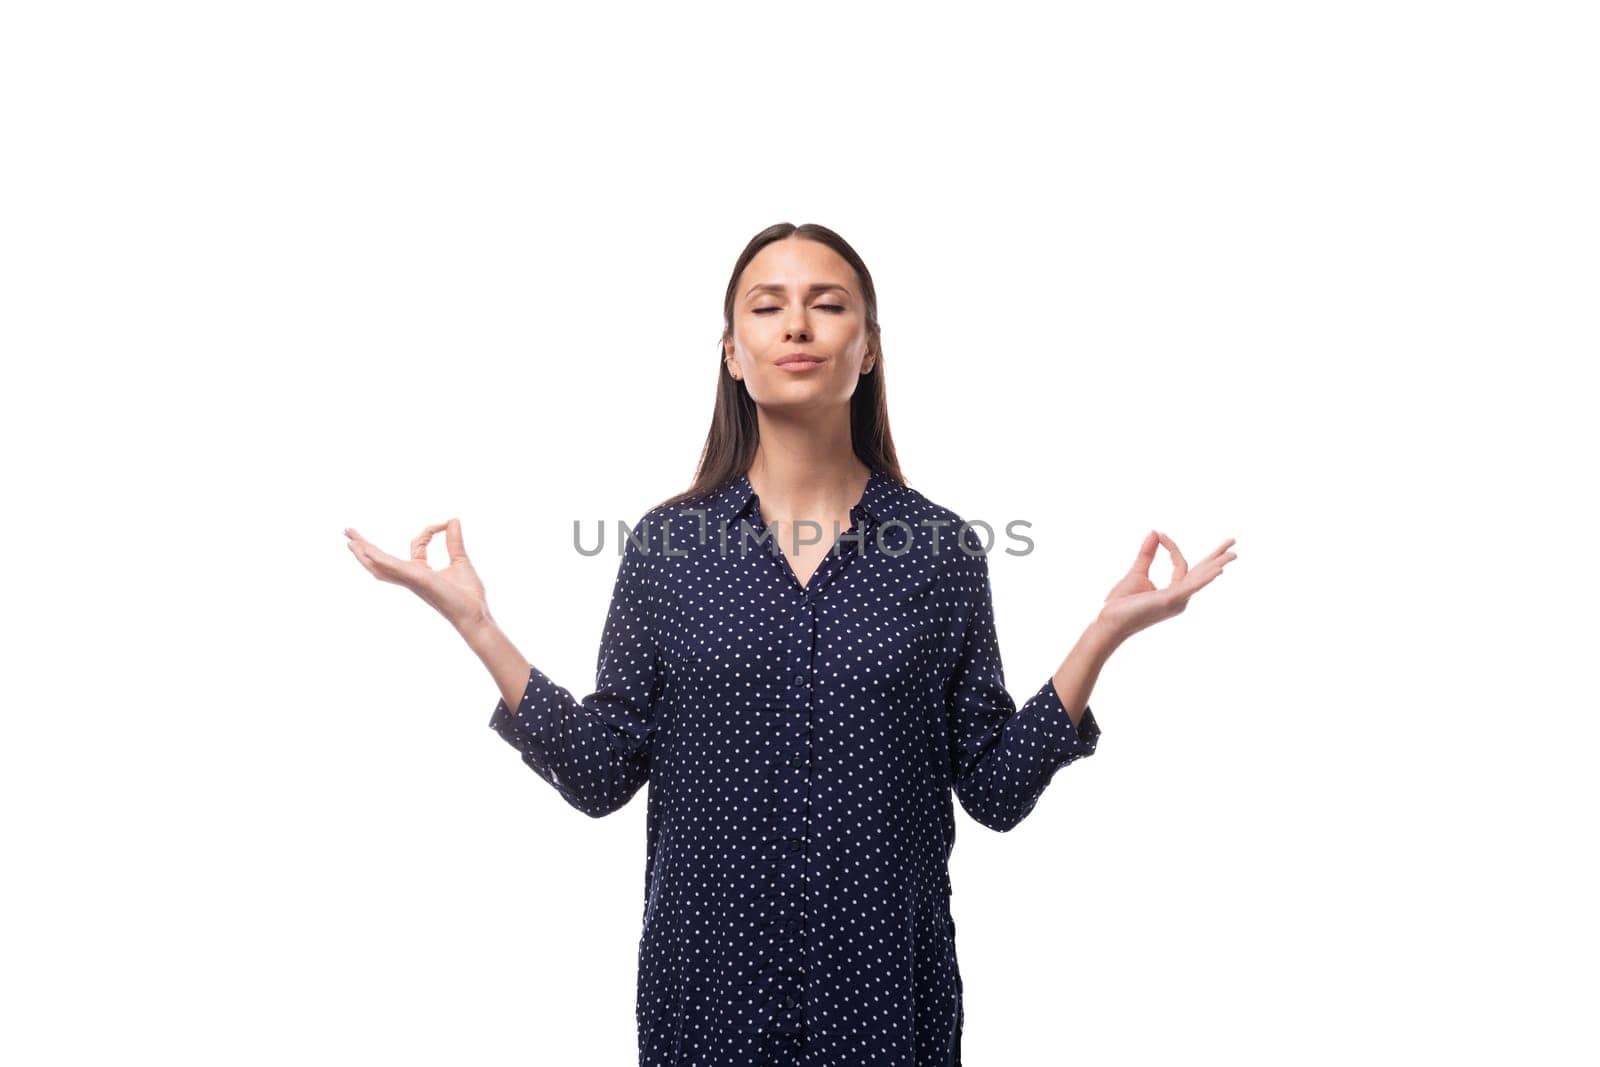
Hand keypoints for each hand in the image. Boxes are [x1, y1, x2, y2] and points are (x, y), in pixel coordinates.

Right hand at [344, 518, 490, 631]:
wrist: (475, 615)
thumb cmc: (468, 595)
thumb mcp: (460, 560)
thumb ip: (454, 541)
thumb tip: (453, 520)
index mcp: (421, 572)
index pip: (416, 543)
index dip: (430, 530)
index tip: (446, 523)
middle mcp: (411, 576)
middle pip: (381, 560)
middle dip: (364, 546)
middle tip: (347, 533)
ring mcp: (411, 579)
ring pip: (380, 565)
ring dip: (364, 552)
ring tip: (348, 540)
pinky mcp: (417, 579)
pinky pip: (394, 567)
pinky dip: (380, 559)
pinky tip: (367, 551)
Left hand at [1096, 530, 1236, 641]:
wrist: (1110, 620)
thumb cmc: (1122, 603)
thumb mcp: (1137, 573)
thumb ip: (1148, 554)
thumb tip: (1155, 532)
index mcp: (1174, 591)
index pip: (1181, 564)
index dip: (1172, 547)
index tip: (1160, 534)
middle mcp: (1180, 597)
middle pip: (1202, 572)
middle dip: (1217, 556)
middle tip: (1232, 542)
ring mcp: (1177, 600)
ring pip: (1200, 578)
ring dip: (1216, 565)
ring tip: (1231, 554)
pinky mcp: (1170, 600)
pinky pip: (1191, 587)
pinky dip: (1204, 578)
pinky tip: (1218, 570)